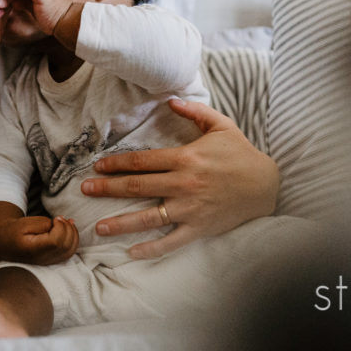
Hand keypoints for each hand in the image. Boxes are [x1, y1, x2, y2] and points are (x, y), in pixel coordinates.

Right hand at [0, 215, 79, 265]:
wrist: (7, 243)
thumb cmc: (15, 231)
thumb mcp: (25, 223)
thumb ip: (43, 224)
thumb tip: (60, 225)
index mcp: (33, 250)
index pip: (55, 242)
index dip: (60, 228)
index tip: (55, 218)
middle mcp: (42, 259)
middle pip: (65, 246)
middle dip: (67, 228)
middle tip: (59, 218)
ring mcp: (49, 262)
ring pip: (70, 250)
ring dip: (72, 233)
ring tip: (65, 221)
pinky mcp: (53, 260)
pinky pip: (70, 252)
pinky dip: (73, 238)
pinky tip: (69, 227)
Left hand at [81, 99, 278, 259]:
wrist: (266, 185)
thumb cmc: (241, 153)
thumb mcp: (221, 125)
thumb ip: (194, 111)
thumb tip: (171, 98)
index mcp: (185, 158)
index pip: (142, 161)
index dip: (117, 163)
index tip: (97, 165)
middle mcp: (184, 184)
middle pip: (138, 186)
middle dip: (108, 188)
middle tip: (84, 190)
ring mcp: (190, 208)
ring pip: (149, 217)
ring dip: (121, 222)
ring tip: (99, 227)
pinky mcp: (199, 228)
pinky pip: (172, 241)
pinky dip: (152, 249)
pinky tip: (132, 252)